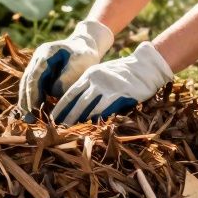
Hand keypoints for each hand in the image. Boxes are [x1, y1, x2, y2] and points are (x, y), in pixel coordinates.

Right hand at [18, 19, 113, 116]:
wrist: (86, 47)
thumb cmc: (85, 55)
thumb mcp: (80, 63)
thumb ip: (67, 77)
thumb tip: (53, 93)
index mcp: (45, 52)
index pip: (35, 74)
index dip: (33, 92)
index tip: (33, 107)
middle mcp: (37, 59)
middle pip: (27, 81)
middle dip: (26, 100)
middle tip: (28, 118)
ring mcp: (37, 67)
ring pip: (28, 86)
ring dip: (27, 102)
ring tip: (28, 119)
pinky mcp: (41, 75)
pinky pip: (34, 89)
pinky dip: (33, 100)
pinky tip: (34, 113)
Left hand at [51, 41, 173, 124]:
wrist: (145, 66)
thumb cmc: (123, 73)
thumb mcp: (102, 74)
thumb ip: (90, 85)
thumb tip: (77, 102)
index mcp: (89, 75)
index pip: (70, 93)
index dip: (61, 107)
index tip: (52, 118)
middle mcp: (96, 80)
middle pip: (77, 102)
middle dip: (66, 117)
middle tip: (57, 129)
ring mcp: (108, 87)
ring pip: (89, 107)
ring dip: (79, 121)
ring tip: (71, 131)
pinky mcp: (120, 94)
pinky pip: (106, 109)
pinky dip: (97, 120)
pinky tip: (91, 128)